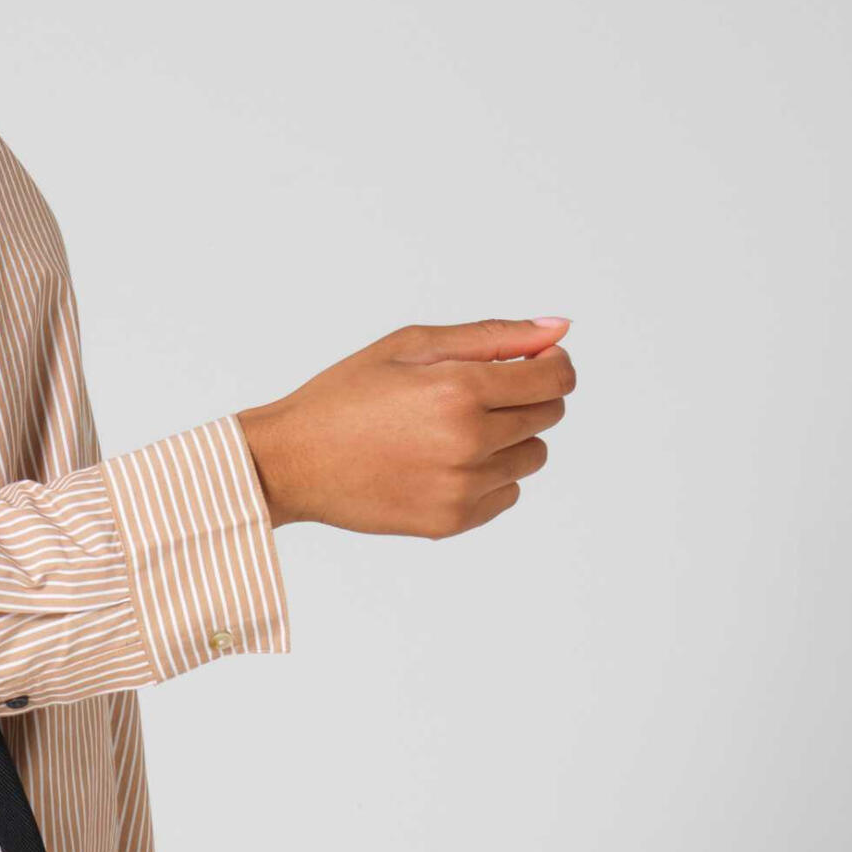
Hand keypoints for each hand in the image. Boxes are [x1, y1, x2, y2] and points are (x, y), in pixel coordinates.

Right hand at [235, 319, 574, 536]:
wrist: (292, 462)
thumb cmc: (345, 396)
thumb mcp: (411, 347)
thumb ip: (492, 336)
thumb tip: (559, 329)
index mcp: (459, 389)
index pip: (555, 378)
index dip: (551, 365)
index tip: (529, 364)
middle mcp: (468, 442)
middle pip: (549, 416)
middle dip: (527, 398)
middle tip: (474, 396)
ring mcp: (462, 487)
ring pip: (532, 457)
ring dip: (510, 440)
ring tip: (454, 432)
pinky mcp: (452, 521)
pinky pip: (507, 494)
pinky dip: (489, 477)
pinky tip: (442, 463)